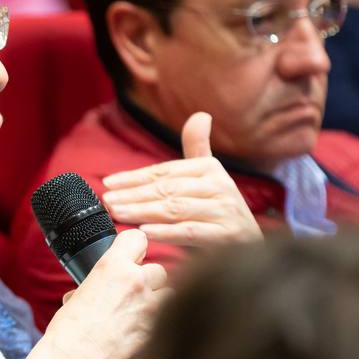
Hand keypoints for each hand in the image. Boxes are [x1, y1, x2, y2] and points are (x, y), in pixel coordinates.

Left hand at [101, 112, 261, 246]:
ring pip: (175, 209)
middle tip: (107, 201)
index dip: (134, 177)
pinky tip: (145, 232)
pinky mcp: (227, 235)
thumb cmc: (218, 209)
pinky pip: (192, 232)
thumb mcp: (208, 177)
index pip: (164, 171)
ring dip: (142, 211)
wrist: (251, 244)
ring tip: (118, 215)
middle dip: (133, 195)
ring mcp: (224, 211)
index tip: (108, 184)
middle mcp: (219, 186)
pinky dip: (167, 232)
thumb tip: (201, 115)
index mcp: (210, 168)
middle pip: (167, 189)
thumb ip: (197, 149)